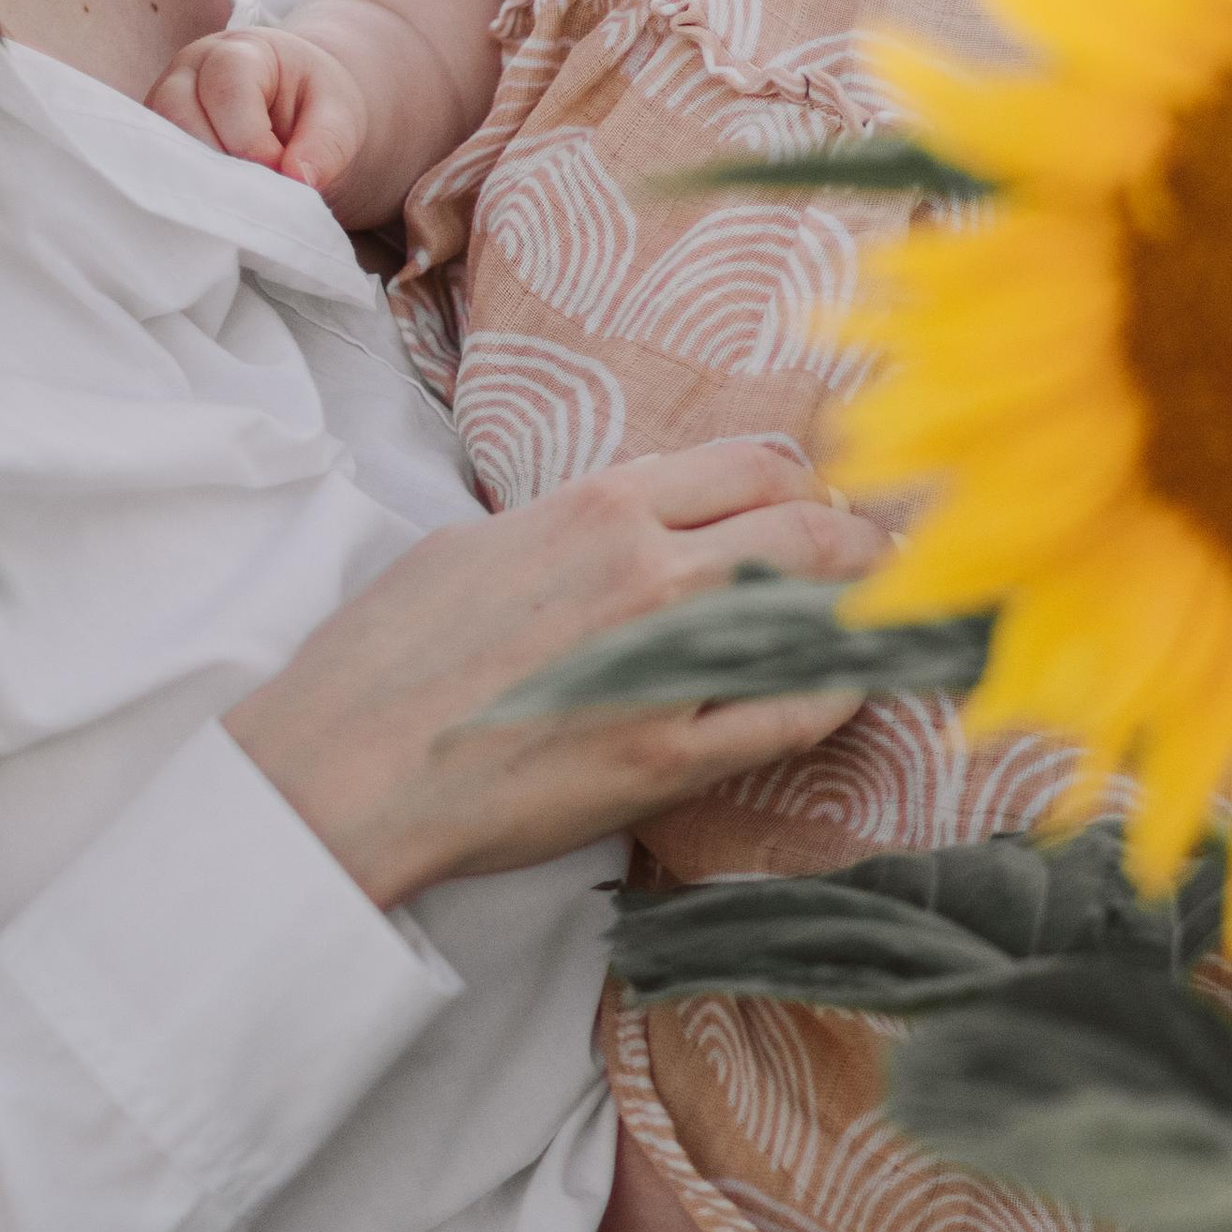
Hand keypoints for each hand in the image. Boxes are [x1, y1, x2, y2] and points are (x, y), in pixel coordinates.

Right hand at [148, 27, 369, 206]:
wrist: (297, 104)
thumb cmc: (314, 103)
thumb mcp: (340, 115)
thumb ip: (326, 145)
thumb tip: (298, 180)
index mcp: (240, 50)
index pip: (226, 86)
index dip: (250, 137)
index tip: (280, 170)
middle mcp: (191, 68)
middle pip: (178, 111)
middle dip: (220, 159)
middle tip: (258, 190)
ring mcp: (166, 99)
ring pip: (158, 140)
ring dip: (198, 176)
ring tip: (239, 196)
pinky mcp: (158, 134)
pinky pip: (155, 162)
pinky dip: (185, 184)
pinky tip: (217, 201)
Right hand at [226, 441, 884, 908]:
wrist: (344, 765)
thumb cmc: (388, 653)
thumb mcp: (480, 542)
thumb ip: (577, 527)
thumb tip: (629, 529)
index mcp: (601, 503)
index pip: (757, 465)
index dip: (802, 487)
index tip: (813, 510)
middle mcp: (651, 568)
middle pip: (809, 530)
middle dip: (856, 543)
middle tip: (876, 564)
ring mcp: (669, 663)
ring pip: (818, 614)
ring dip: (862, 614)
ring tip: (886, 621)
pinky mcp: (670, 754)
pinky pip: (795, 715)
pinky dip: (837, 696)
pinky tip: (846, 691)